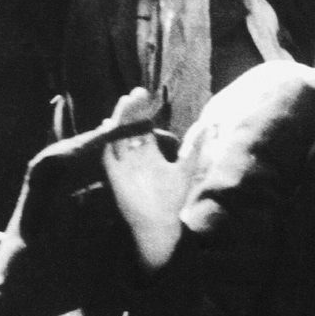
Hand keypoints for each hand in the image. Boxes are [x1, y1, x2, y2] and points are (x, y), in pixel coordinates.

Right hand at [101, 88, 187, 270]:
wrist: (160, 222)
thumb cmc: (171, 198)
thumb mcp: (185, 168)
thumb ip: (194, 147)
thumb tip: (207, 125)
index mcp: (148, 151)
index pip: (142, 125)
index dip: (142, 110)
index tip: (145, 94)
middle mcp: (133, 154)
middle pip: (129, 127)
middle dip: (131, 110)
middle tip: (136, 93)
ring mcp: (123, 164)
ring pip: (117, 136)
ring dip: (120, 120)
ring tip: (125, 103)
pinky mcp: (114, 175)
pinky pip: (107, 155)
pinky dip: (107, 141)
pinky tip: (108, 127)